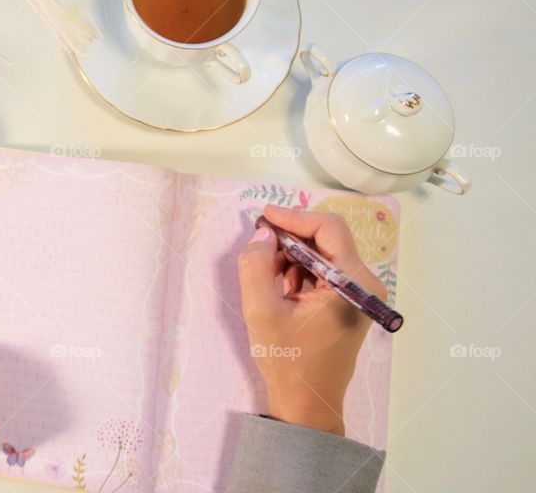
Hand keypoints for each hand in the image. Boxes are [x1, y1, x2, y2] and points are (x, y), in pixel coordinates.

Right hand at [236, 205, 387, 435]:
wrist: (307, 404)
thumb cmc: (288, 361)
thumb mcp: (262, 311)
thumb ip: (256, 266)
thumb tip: (262, 234)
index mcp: (353, 282)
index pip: (328, 228)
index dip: (294, 218)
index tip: (263, 216)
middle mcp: (366, 283)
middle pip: (326, 239)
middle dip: (289, 241)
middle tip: (259, 251)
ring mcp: (361, 293)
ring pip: (323, 254)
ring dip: (292, 258)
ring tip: (269, 280)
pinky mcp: (351, 301)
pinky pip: (324, 271)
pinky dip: (300, 272)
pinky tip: (283, 291)